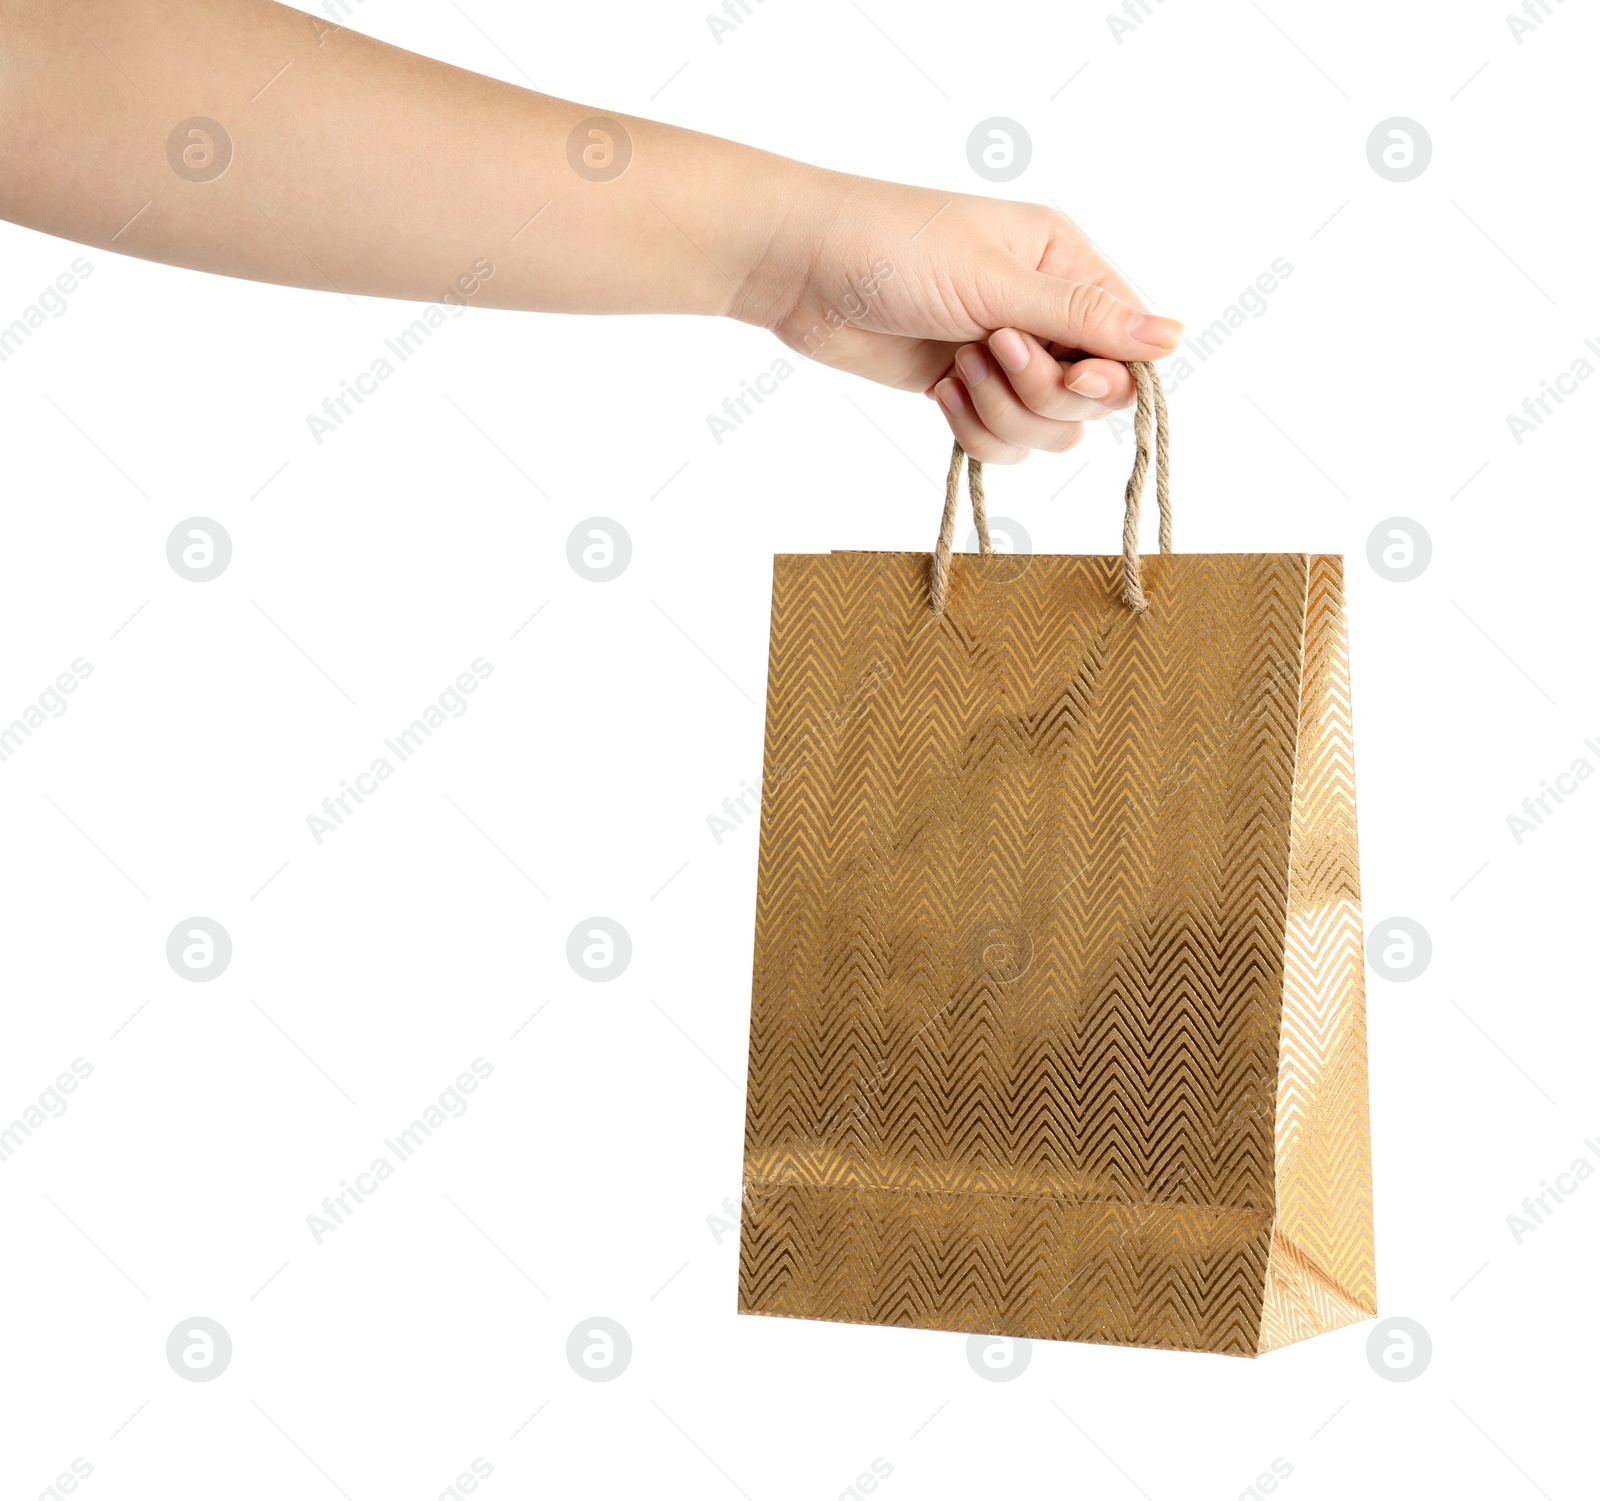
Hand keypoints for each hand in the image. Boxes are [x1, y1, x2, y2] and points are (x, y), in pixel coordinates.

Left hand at [743, 172, 1183, 461]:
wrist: (801, 269)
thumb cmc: (891, 247)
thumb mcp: (995, 279)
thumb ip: (1084, 317)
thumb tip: (1176, 337)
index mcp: (1064, 264)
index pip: (1129, 343)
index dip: (1109, 377)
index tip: (1073, 376)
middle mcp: (1043, 314)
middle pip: (1092, 400)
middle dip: (1043, 394)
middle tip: (990, 352)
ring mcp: (1003, 360)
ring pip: (1048, 431)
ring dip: (1002, 413)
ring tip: (956, 367)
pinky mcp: (964, 393)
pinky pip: (1002, 444)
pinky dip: (974, 431)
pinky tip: (940, 391)